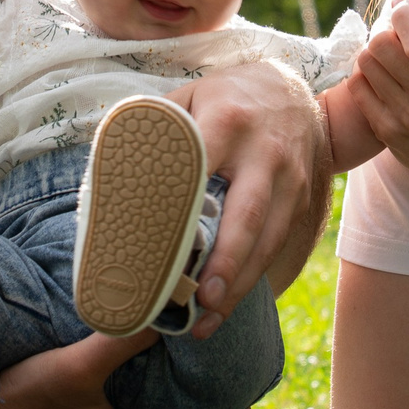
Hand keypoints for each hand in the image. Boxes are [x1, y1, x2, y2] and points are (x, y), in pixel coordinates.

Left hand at [164, 58, 327, 334]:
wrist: (292, 90)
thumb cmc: (227, 97)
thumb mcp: (191, 94)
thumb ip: (157, 126)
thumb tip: (107, 167)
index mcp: (228, 121)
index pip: (203, 164)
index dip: (181, 203)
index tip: (157, 240)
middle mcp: (265, 152)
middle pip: (247, 214)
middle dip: (226, 261)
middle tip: (201, 298)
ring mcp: (289, 178)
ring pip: (267, 239)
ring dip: (240, 283)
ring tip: (209, 318)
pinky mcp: (301, 199)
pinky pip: (277, 243)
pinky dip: (253, 276)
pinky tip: (226, 304)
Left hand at [344, 0, 408, 198]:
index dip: (402, 15)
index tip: (401, 8)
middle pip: (384, 48)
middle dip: (385, 30)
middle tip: (392, 33)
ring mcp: (406, 119)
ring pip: (367, 64)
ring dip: (373, 51)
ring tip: (386, 54)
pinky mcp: (388, 132)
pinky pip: (359, 89)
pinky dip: (364, 74)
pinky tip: (379, 75)